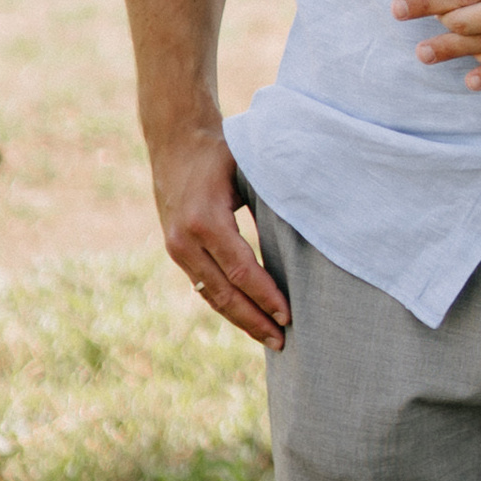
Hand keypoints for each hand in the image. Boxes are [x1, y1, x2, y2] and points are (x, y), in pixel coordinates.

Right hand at [148, 119, 288, 350]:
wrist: (174, 138)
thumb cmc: (221, 152)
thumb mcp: (247, 173)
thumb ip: (269, 206)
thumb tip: (306, 238)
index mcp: (205, 221)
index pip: (241, 270)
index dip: (266, 296)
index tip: (289, 315)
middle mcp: (185, 240)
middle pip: (224, 294)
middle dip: (254, 320)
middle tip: (283, 342)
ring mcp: (176, 248)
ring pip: (211, 295)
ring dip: (240, 319)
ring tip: (269, 337)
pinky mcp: (176, 250)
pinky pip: (202, 285)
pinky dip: (225, 304)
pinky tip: (247, 316)